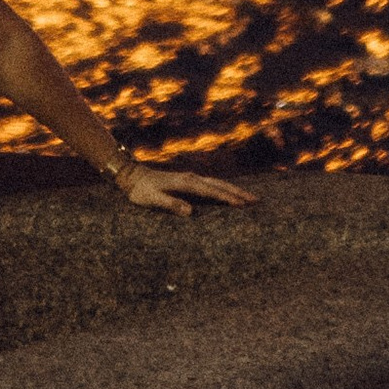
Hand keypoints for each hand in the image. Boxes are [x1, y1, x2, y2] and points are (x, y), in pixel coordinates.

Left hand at [113, 165, 256, 216]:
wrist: (133, 176)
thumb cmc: (142, 191)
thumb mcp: (153, 199)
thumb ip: (171, 204)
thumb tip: (191, 212)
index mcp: (186, 182)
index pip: (211, 191)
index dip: (227, 198)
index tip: (242, 205)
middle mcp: (191, 178)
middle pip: (219, 185)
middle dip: (238, 192)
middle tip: (255, 201)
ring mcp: (191, 178)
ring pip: (217, 183)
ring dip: (233, 189)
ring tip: (249, 197)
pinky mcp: (189, 181)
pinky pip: (211, 184)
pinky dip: (224, 188)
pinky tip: (229, 194)